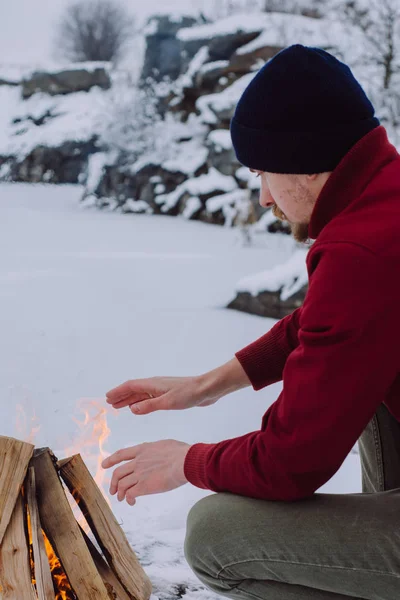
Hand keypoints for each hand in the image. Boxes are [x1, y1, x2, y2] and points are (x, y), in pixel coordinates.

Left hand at [101, 440, 191, 505]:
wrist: (184, 462)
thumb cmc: (181, 452)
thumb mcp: (165, 445)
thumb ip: (157, 450)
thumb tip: (159, 452)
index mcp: (143, 449)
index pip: (122, 454)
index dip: (111, 460)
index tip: (104, 465)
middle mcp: (138, 461)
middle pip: (118, 472)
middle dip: (113, 482)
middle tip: (113, 490)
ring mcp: (140, 474)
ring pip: (122, 485)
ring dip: (120, 493)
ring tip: (122, 499)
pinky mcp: (144, 486)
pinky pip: (130, 494)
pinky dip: (129, 499)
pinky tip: (132, 502)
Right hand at [105, 375, 221, 414]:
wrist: (206, 390)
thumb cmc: (188, 394)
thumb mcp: (167, 402)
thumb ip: (149, 406)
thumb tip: (131, 409)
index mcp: (153, 384)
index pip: (131, 386)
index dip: (118, 391)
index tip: (107, 397)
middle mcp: (155, 385)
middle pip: (134, 390)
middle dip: (121, 396)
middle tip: (109, 403)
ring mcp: (161, 389)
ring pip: (141, 394)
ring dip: (129, 399)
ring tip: (119, 406)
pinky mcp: (168, 394)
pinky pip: (148, 397)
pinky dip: (140, 402)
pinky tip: (138, 407)